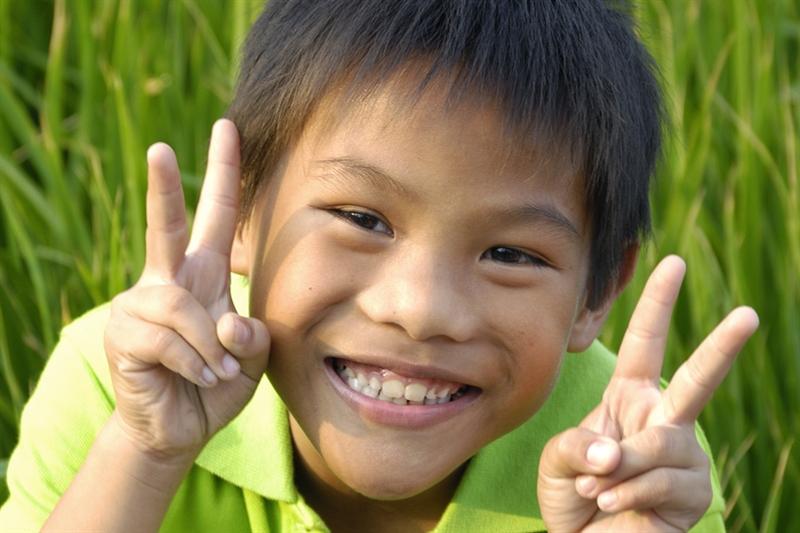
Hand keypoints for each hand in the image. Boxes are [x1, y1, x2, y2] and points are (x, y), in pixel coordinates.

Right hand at [103, 119, 269, 459]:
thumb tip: (226, 324)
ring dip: (210, 348)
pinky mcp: (123, 334)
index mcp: (204, 275)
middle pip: (166, 225)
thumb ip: (254, 336)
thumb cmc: (217, 383)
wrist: (179, 428)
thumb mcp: (254, 358)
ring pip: (182, 307)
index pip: (216, 214)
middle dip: (163, 187)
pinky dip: (195, 364)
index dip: (224, 172)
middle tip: (159, 148)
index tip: (227, 127)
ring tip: (217, 371)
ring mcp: (140, 305)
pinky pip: (171, 340)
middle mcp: (169, 280)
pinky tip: (198, 378)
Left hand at [538, 255, 758, 531]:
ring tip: (596, 490)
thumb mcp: (558, 461)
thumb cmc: (573, 496)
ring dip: (621, 469)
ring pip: (662, 444)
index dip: (657, 304)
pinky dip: (627, 494)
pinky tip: (611, 506)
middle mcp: (662, 419)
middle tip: (749, 315)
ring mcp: (682, 455)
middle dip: (722, 347)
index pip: (646, 344)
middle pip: (697, 379)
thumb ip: (576, 447)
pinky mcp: (694, 493)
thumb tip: (613, 452)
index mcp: (629, 397)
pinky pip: (663, 482)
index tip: (673, 263)